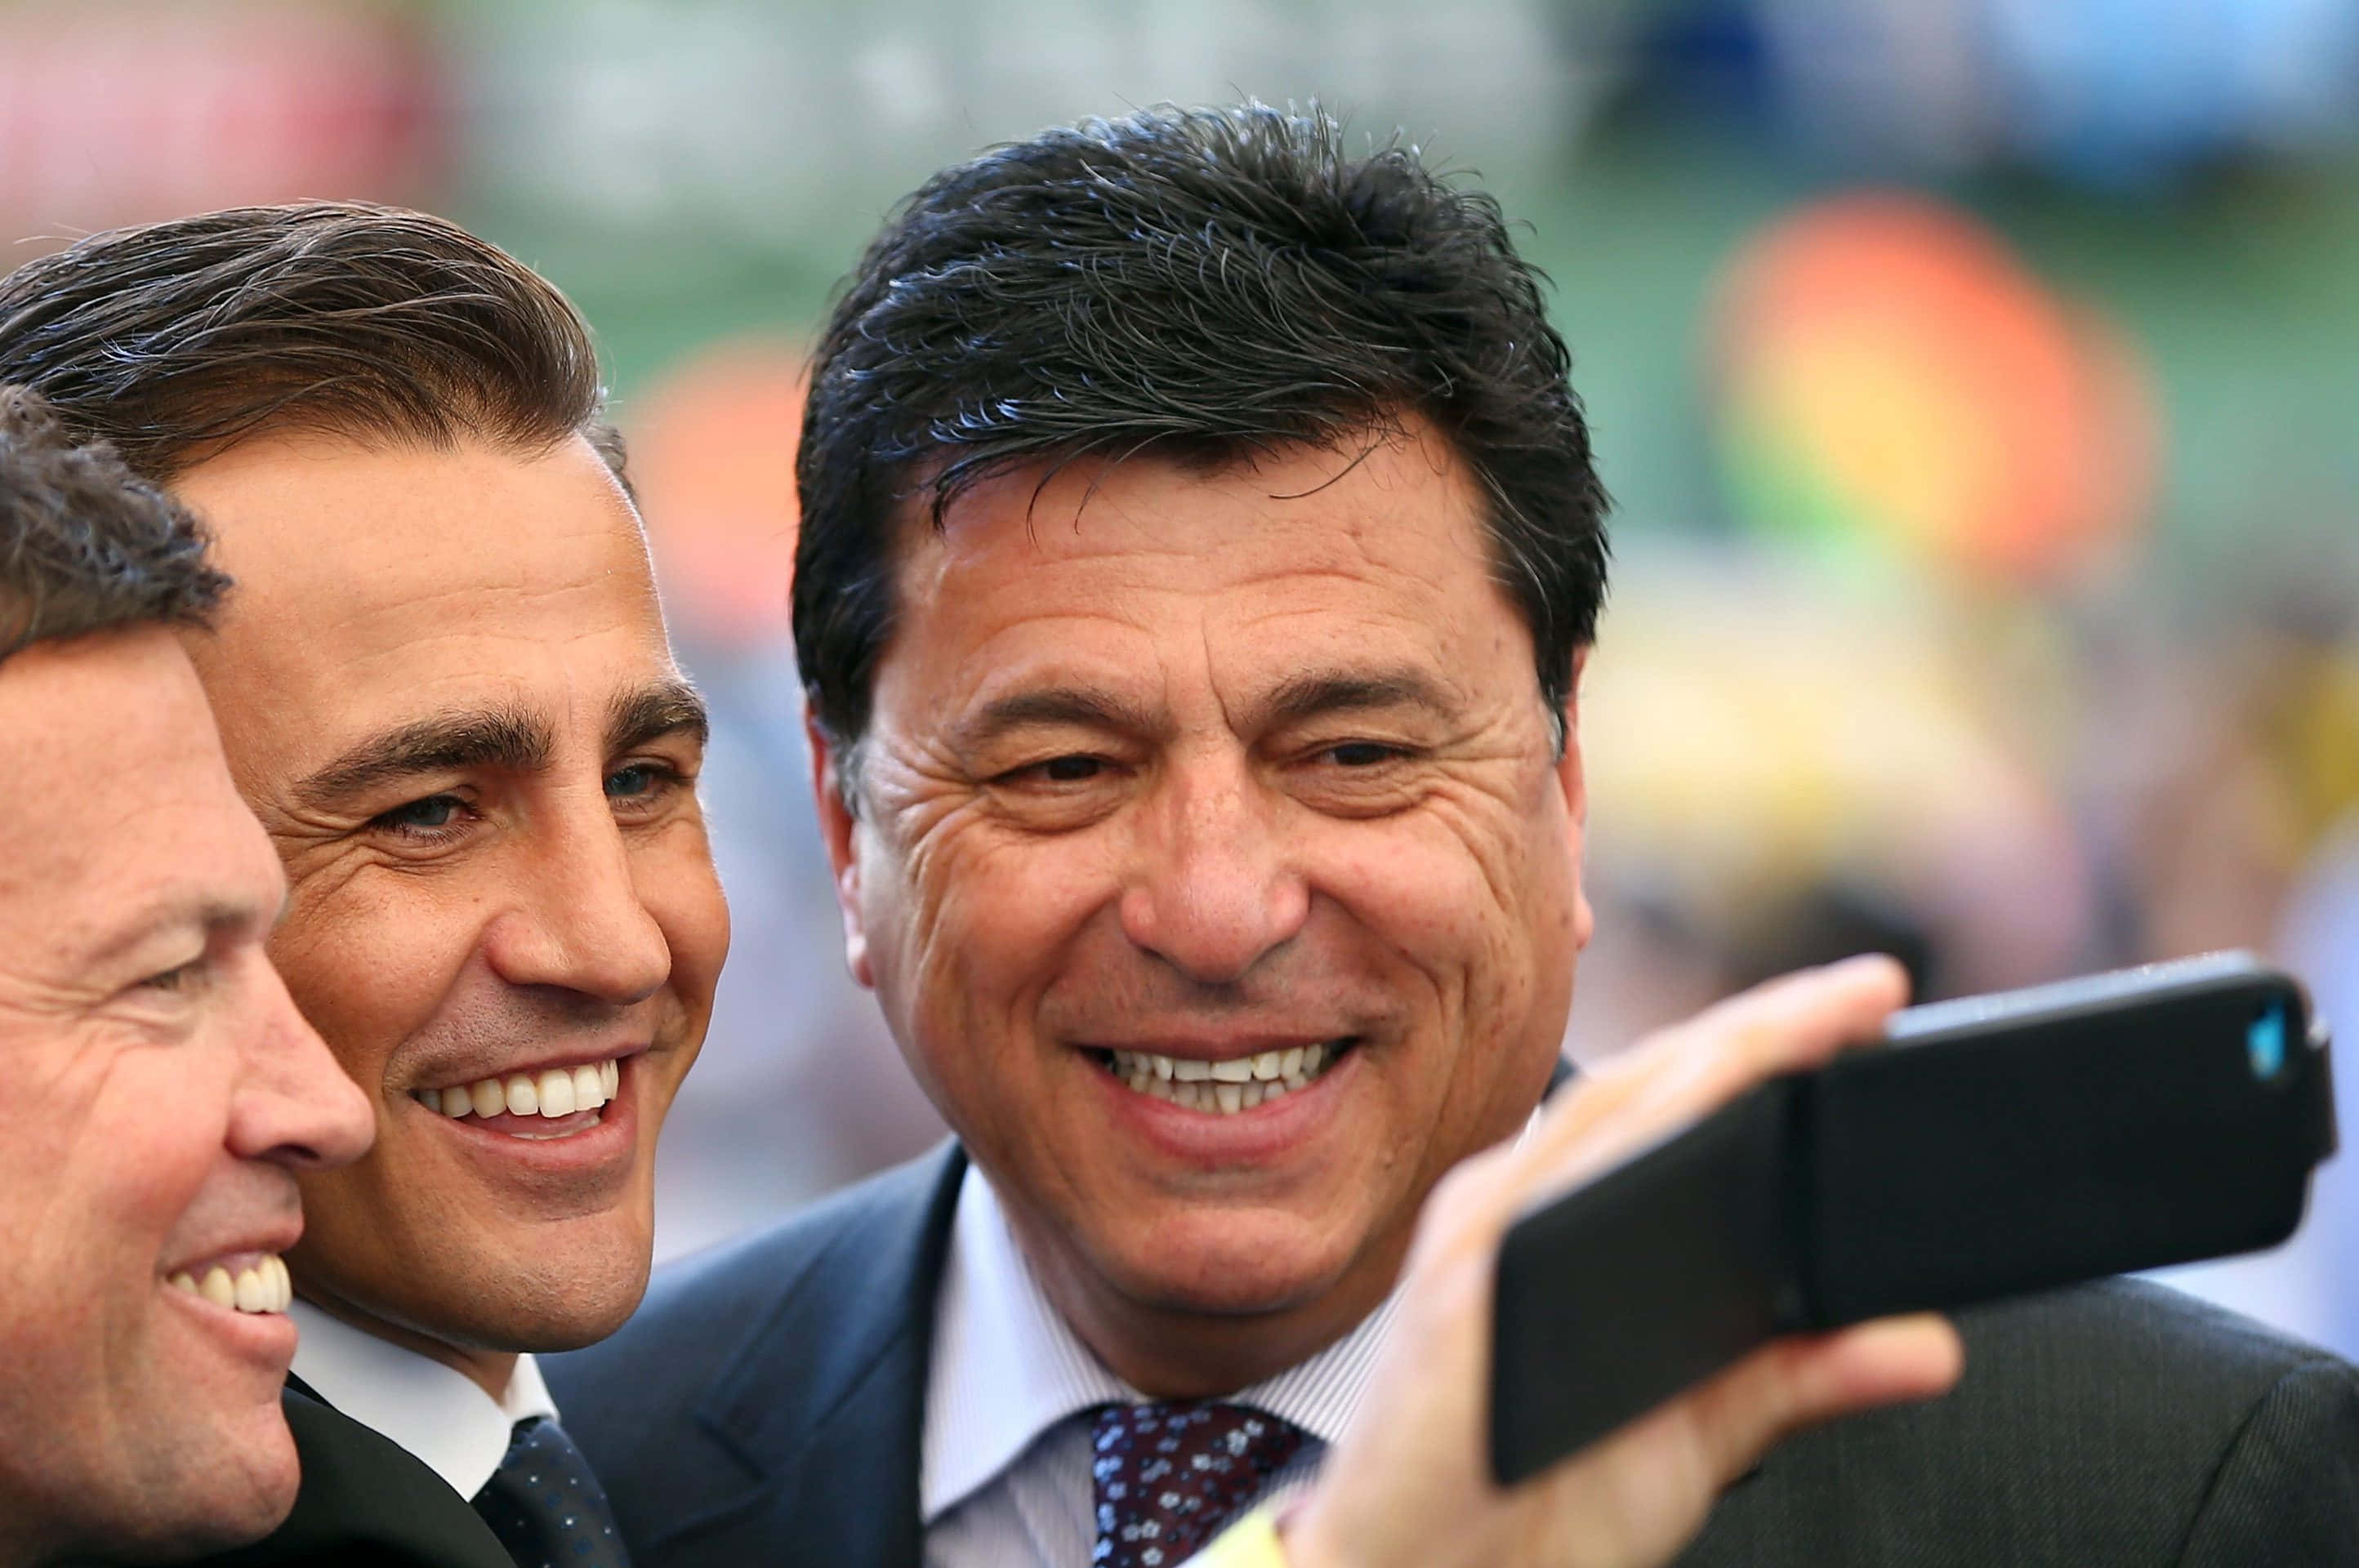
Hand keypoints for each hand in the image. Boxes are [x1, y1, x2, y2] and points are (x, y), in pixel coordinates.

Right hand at [1282, 955, 1963, 1567]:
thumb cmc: (1529, 1509)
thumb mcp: (1697, 1436)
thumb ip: (1796, 1376)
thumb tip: (1928, 1340)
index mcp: (1556, 1222)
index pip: (1668, 1110)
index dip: (1763, 1047)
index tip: (1866, 1008)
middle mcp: (1509, 1207)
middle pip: (1644, 1086)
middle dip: (1760, 1027)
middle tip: (1873, 990)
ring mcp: (1477, 1242)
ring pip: (1601, 1116)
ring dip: (1709, 1062)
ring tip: (1813, 1027)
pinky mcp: (1463, 1297)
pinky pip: (1554, 1194)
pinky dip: (1633, 1146)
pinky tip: (1707, 1117)